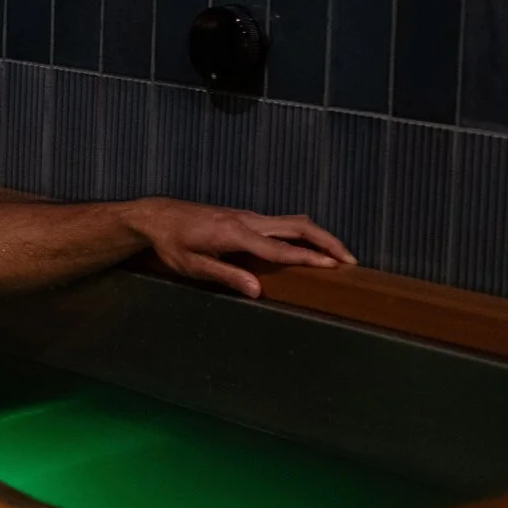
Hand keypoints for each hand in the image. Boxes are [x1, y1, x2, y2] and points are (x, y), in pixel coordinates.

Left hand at [123, 199, 356, 298]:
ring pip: (292, 221)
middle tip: (350, 260)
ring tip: (339, 255)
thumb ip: (227, 276)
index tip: (333, 266)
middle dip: (326, 241)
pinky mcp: (245, 217)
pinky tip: (309, 247)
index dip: (308, 258)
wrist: (157, 216)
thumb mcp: (193, 265)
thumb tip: (258, 291)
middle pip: (297, 226)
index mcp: (236, 233)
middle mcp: (247, 221)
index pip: (280, 249)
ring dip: (318, 236)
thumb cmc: (172, 243)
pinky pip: (281, 223)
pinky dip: (302, 233)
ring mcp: (247, 216)